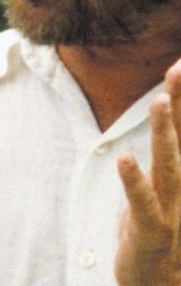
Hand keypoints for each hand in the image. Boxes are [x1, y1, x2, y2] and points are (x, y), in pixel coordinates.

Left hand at [116, 60, 180, 285]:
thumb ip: (162, 160)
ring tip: (160, 100)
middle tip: (179, 66)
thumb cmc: (160, 235)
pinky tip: (126, 157)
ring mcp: (171, 209)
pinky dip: (134, 180)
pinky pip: (143, 202)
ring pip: (170, 164)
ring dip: (166, 132)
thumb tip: (160, 128)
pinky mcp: (151, 230)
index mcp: (180, 176)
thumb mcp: (160, 192)